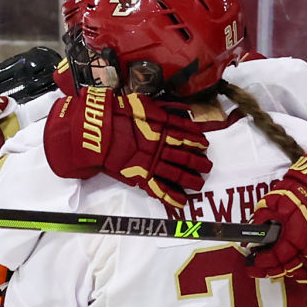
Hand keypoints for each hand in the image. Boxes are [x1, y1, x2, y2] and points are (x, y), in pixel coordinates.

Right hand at [43, 87, 211, 207]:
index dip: (197, 140)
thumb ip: (163, 108)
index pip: (187, 135)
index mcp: (163, 128)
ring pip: (178, 174)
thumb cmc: (117, 113)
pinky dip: (172, 197)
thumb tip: (182, 110)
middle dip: (199, 162)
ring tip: (200, 184)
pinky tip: (182, 202)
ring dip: (191, 180)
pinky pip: (160, 189)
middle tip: (208, 166)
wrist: (99, 130)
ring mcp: (152, 163)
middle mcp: (161, 146)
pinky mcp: (141, 176)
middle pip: (186, 157)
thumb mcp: (143, 104)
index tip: (204, 144)